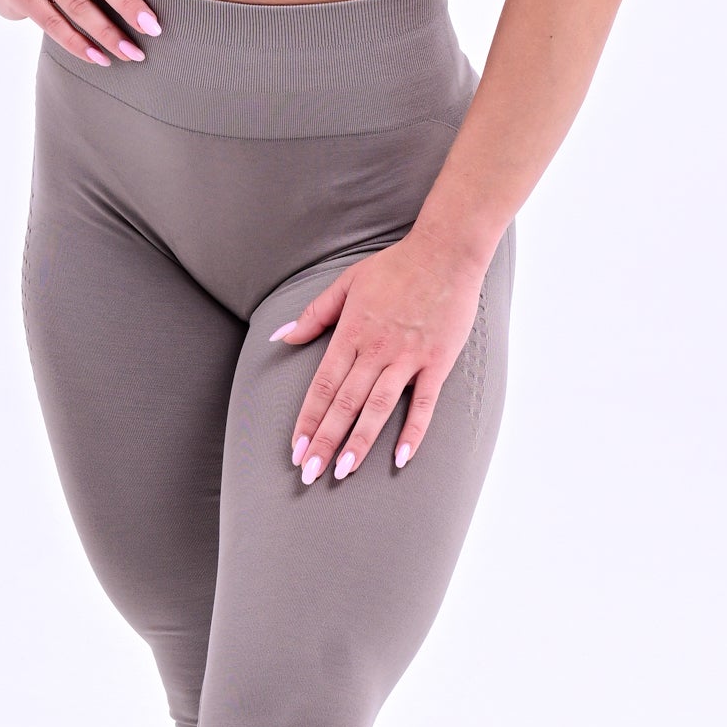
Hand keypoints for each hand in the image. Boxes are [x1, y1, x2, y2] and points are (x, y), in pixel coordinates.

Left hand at [269, 230, 488, 481]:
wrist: (445, 252)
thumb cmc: (395, 266)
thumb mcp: (346, 284)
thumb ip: (314, 314)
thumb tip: (281, 336)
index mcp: (350, 333)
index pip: (322, 386)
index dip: (307, 420)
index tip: (296, 449)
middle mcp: (375, 350)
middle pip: (345, 403)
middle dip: (325, 441)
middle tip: (310, 474)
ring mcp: (407, 357)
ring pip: (378, 406)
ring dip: (359, 441)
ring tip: (343, 471)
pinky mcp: (437, 361)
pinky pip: (424, 403)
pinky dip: (413, 430)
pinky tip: (401, 457)